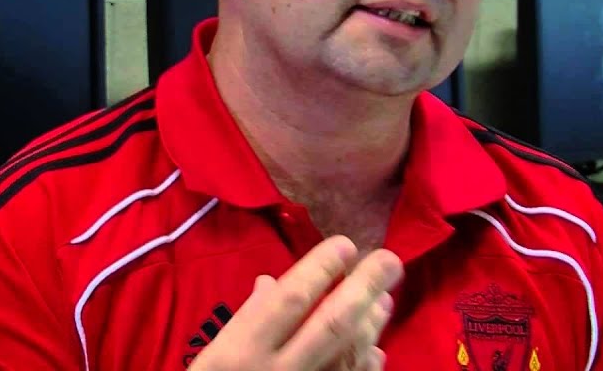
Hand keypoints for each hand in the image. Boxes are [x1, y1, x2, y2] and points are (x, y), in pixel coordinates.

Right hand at [189, 235, 402, 370]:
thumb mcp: (211, 361)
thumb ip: (244, 321)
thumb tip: (272, 283)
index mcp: (240, 353)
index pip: (289, 301)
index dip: (320, 269)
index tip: (346, 244)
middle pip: (333, 324)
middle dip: (366, 287)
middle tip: (391, 260)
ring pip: (351, 354)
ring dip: (373, 322)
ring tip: (386, 296)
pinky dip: (368, 365)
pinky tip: (377, 347)